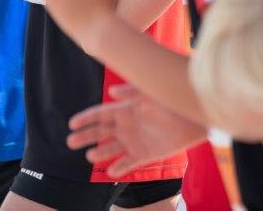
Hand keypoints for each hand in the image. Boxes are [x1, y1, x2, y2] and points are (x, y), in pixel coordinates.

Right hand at [68, 84, 206, 176]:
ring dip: (100, 153)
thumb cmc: (169, 101)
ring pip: (111, 149)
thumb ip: (131, 92)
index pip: (100, 114)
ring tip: (90, 157)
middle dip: (85, 137)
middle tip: (70, 142)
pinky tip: (111, 171)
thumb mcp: (149, 93)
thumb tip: (112, 91)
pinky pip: (129, 163)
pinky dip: (120, 168)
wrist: (193, 118)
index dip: (85, 118)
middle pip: (100, 132)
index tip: (72, 123)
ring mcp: (134, 141)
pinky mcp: (145, 154)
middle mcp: (125, 126)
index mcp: (124, 109)